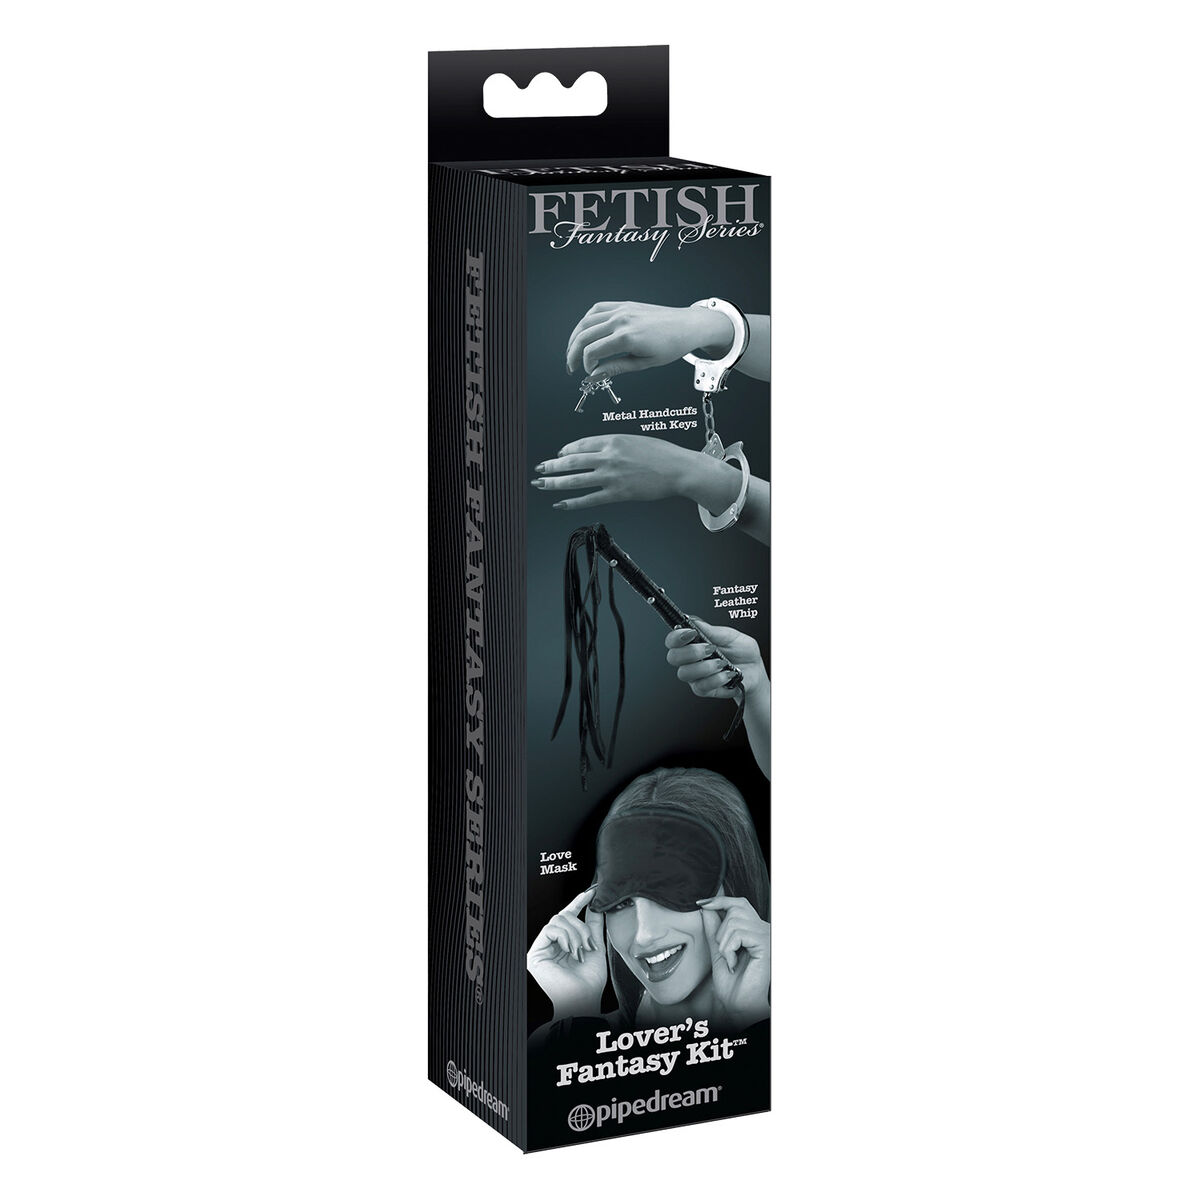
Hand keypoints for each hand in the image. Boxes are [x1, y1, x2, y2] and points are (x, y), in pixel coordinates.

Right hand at [526, 887, 607, 1019]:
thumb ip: (594, 926)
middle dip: (581, 926)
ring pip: (558, 920)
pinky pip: (550, 928)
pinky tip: (569, 948)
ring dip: (575, 932)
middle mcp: (553, 946)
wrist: (582, 1002)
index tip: (591, 892)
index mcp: (566, 945)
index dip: (578, 902)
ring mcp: (544, 949)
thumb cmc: (589, 985)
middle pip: (565, 917)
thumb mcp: (596, 949)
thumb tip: (595, 905)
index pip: (569, 918)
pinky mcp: (536, 952)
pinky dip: (564, 935)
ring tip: (580, 950)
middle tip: (588, 943)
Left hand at [533, 435, 742, 513]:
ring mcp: (611, 476)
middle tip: (539, 468)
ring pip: (575, 480)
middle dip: (551, 465)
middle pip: (571, 461)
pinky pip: (589, 499)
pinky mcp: (617, 493)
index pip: (580, 445)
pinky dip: (572, 502)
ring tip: (540, 484)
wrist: (679, 469)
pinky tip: (560, 504)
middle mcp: (608, 456)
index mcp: (613, 440)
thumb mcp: (636, 440)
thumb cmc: (663, 455)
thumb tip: (599, 452)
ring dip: (554, 482)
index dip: (565, 451)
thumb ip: (615, 446)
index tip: (558, 455)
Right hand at [566, 301, 733, 379]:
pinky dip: (587, 321)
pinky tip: (585, 332)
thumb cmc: (671, 346)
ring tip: (573, 350)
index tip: (589, 373)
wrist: (687, 325)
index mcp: (627, 337)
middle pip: (584, 335)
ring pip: (587, 321)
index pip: (592, 351)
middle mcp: (621, 320)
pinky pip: (598, 309)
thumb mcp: (643, 364)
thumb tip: (594, 376)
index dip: (585, 365)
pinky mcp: (624, 305)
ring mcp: (622, 310)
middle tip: (571, 366)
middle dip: (573, 352)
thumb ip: (615, 368)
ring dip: (575, 336)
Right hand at [664, 619, 767, 700]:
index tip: (691, 633)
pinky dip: (717, 679)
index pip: (673, 639)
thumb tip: (694, 622)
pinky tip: (728, 674)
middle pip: (673, 657)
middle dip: (691, 652)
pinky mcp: (703, 689)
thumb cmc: (742, 652)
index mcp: (693, 642)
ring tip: (723, 663)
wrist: (755, 671)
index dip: (676, 637)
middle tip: (710, 649)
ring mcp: (695, 675)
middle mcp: (690, 659)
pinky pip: (701, 686)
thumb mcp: (731, 636)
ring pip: (685, 673)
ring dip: (705, 667)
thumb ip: (712, 630)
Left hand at [699, 895, 770, 1027]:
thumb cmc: (732, 983)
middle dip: (720, 927)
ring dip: (724, 943)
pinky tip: (734, 963)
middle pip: (736, 907)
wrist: (738, 1005)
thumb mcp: (718, 950)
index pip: (738, 903)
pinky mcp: (765, 943)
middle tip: (723, 949)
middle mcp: (763, 929)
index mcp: (754, 929)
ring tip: (730, 960)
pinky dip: (729, 949)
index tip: (701, 903)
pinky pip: (738, 933)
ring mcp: (765, 935)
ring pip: (733, 921)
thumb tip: (706, 907)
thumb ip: (713, 929)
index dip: (720, 900)